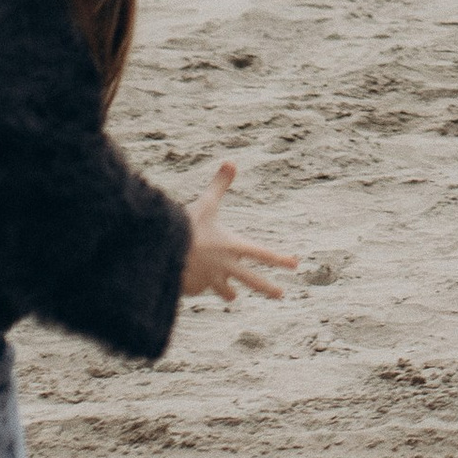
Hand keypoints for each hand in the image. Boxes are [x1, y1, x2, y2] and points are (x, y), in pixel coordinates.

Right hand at [180, 160, 297, 303]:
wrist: (162, 250)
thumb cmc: (186, 226)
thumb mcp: (206, 204)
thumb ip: (219, 185)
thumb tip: (231, 161)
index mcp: (232, 246)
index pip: (263, 254)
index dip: (280, 259)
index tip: (295, 265)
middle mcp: (225, 267)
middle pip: (252, 280)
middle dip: (268, 288)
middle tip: (281, 294)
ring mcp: (210, 281)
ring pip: (224, 290)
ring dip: (228, 292)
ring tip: (232, 297)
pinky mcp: (193, 289)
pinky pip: (197, 287)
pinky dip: (194, 283)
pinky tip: (186, 278)